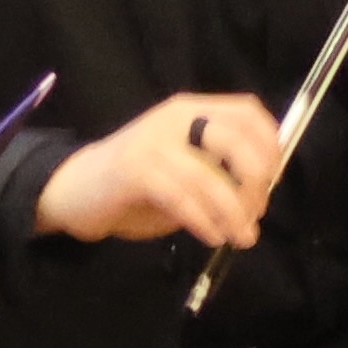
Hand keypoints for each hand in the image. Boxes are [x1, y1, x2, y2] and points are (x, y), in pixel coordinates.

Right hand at [36, 92, 286, 253]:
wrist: (74, 189)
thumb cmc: (137, 183)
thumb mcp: (185, 165)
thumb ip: (219, 168)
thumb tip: (261, 190)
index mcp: (193, 110)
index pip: (247, 112)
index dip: (270, 145)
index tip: (272, 180)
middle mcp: (176, 118)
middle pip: (236, 141)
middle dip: (256, 181)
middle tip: (257, 212)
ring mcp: (153, 142)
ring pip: (209, 177)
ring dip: (233, 212)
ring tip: (242, 237)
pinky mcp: (134, 170)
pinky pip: (182, 197)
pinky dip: (204, 220)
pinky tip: (212, 236)